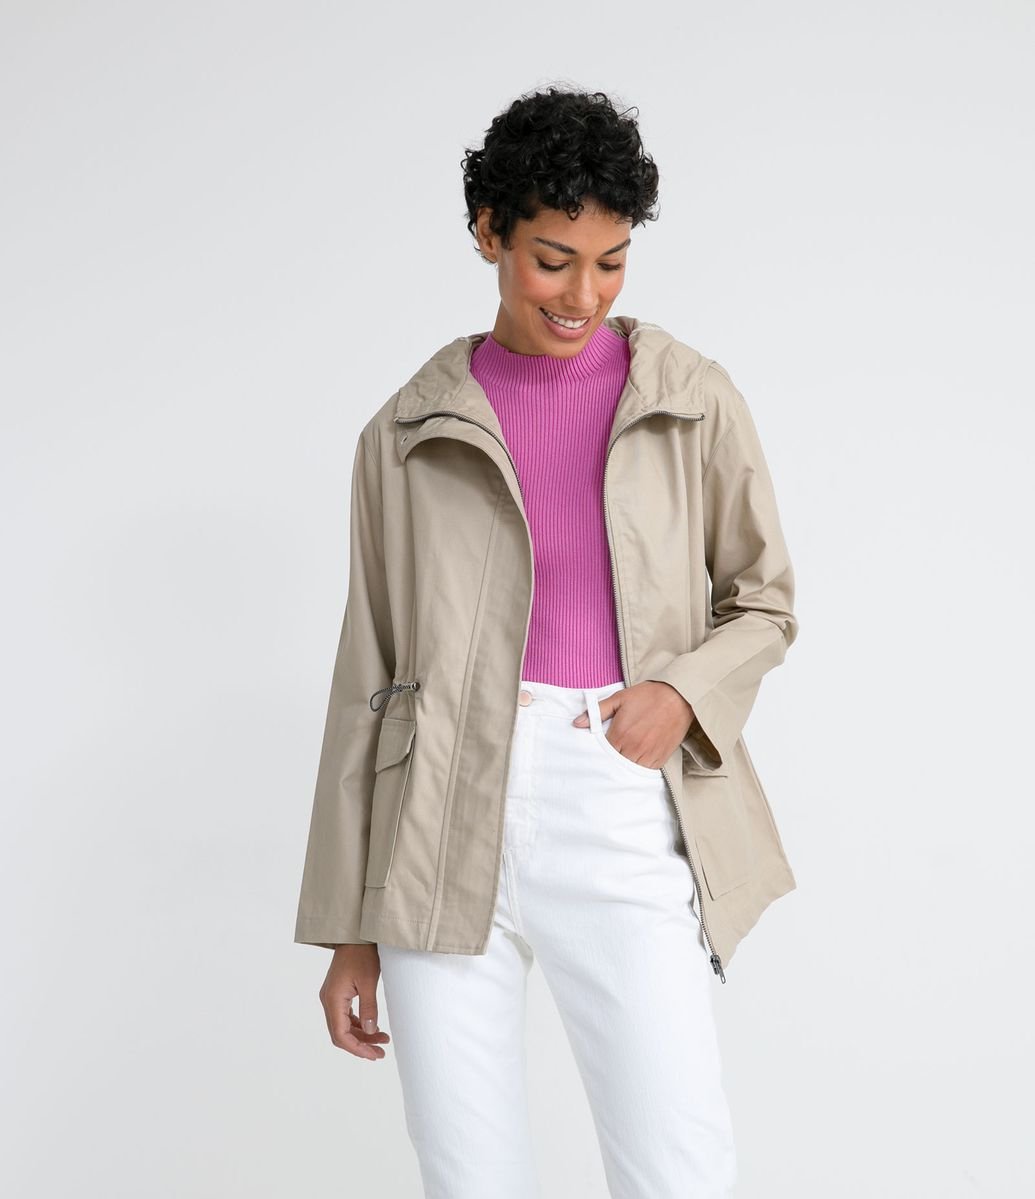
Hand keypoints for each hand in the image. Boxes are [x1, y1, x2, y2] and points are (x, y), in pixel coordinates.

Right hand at [319, 944, 391, 1060]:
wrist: (355, 934)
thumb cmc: (362, 954)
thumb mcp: (369, 981)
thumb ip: (369, 1008)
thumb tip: (371, 1032)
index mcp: (333, 999)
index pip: (340, 1034)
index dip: (357, 1048)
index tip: (374, 1055)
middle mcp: (328, 1000)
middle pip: (340, 1033)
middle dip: (360, 1045)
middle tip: (380, 1053)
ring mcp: (331, 997)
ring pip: (343, 1026)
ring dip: (361, 1035)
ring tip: (382, 1040)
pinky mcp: (337, 993)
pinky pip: (345, 1016)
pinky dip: (358, 1024)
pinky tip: (373, 1027)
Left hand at [572, 681, 692, 769]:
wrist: (678, 697)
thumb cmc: (647, 696)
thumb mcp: (619, 699)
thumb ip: (597, 712)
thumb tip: (577, 723)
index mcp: (621, 734)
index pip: (602, 753)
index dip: (598, 753)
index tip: (598, 750)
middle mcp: (633, 748)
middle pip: (615, 765)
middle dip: (610, 762)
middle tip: (609, 757)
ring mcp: (648, 755)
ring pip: (630, 771)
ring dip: (624, 767)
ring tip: (622, 759)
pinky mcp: (660, 759)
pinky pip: (646, 771)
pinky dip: (639, 768)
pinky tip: (635, 762)